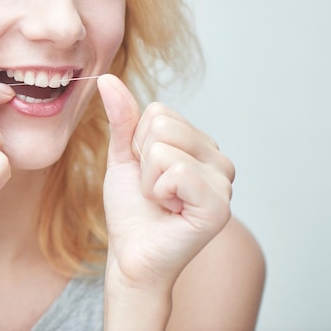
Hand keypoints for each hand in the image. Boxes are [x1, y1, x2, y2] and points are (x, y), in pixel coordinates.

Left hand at [98, 74, 233, 289]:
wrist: (130, 253)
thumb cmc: (131, 208)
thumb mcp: (123, 156)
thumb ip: (122, 118)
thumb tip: (107, 77)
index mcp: (199, 143)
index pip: (158, 111)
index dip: (138, 144)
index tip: (146, 173)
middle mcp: (218, 158)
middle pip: (161, 126)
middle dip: (143, 162)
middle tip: (154, 191)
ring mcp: (223, 181)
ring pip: (164, 149)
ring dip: (149, 181)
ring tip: (163, 202)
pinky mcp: (218, 205)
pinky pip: (177, 172)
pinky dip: (159, 193)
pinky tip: (172, 212)